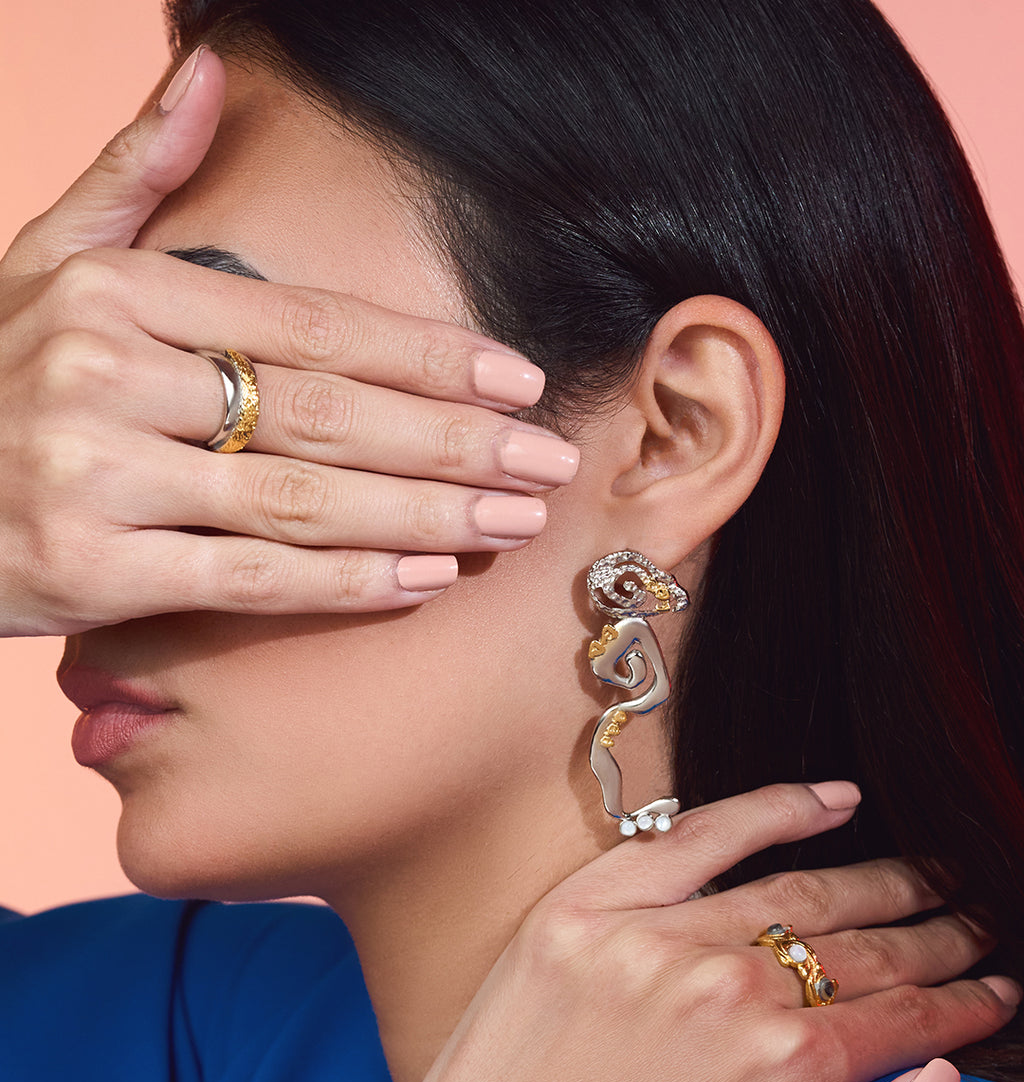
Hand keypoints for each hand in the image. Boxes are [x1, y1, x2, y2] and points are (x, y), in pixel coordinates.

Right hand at [0, 47, 572, 636]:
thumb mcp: (43, 260)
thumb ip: (132, 172)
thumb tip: (214, 68)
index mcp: (116, 293)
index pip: (310, 321)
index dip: (425, 353)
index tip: (515, 377)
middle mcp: (107, 374)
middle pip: (325, 409)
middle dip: (453, 439)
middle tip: (548, 458)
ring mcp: (95, 474)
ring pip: (300, 496)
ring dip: (424, 512)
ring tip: (512, 518)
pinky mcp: (89, 570)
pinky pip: (247, 576)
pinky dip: (344, 580)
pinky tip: (425, 578)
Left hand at [300, 782, 1017, 1081]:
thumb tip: (940, 1078)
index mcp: (781, 1072)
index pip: (902, 1019)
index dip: (961, 1003)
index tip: (994, 988)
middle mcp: (725, 988)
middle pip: (858, 947)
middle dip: (931, 938)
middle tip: (972, 925)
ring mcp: (650, 937)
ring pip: (795, 890)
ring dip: (875, 880)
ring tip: (923, 876)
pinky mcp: (583, 907)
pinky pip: (695, 836)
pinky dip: (771, 807)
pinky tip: (832, 796)